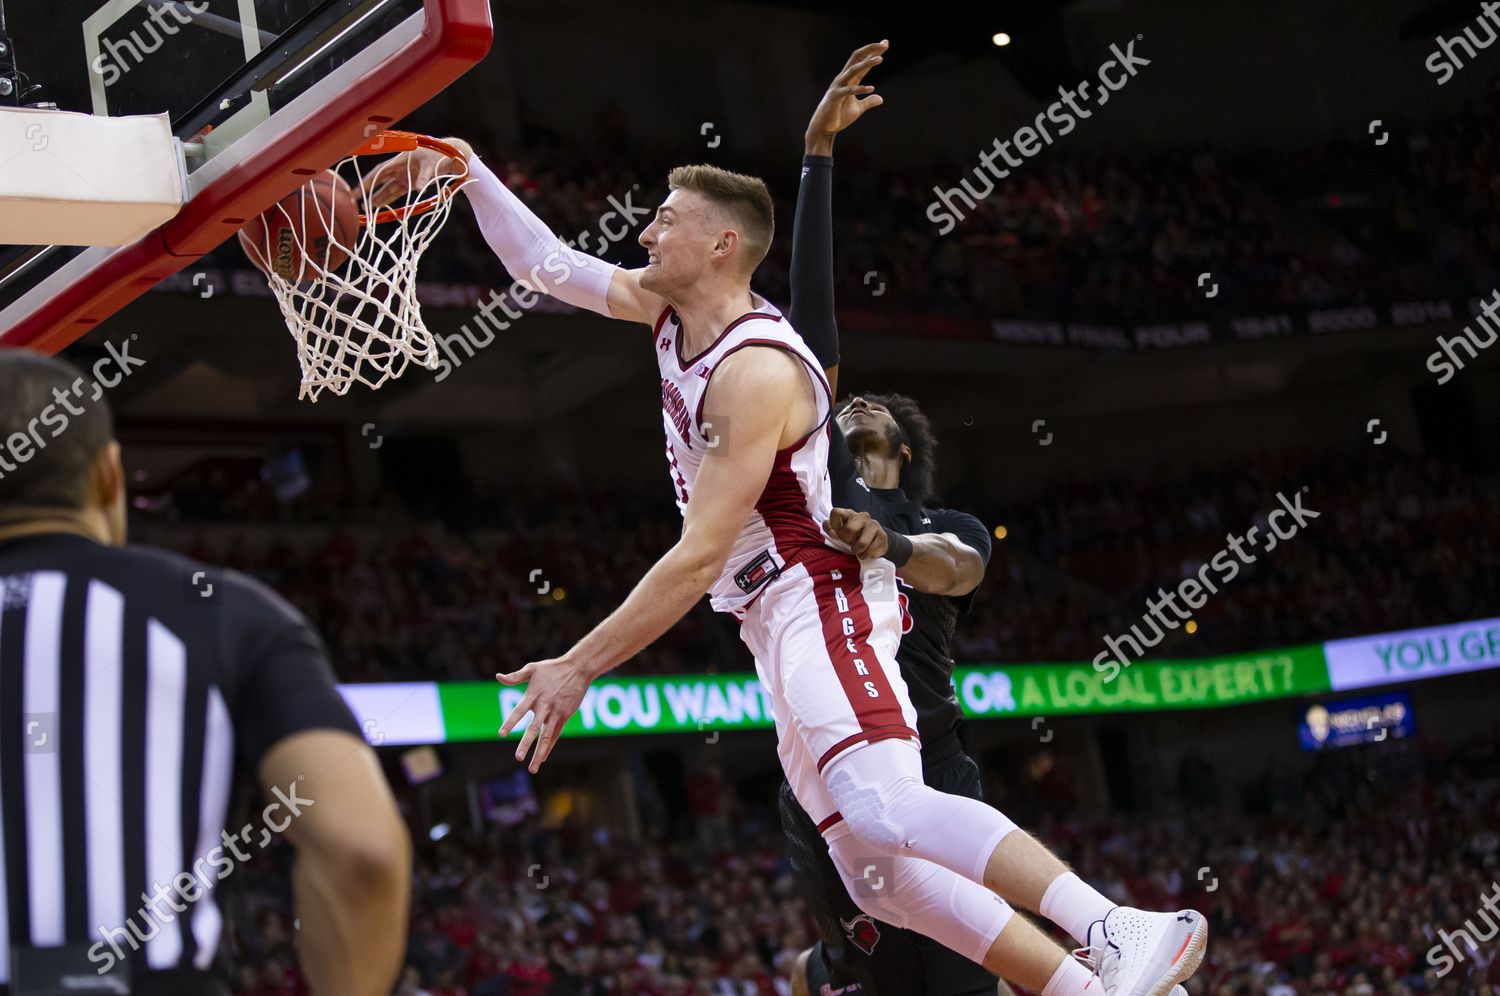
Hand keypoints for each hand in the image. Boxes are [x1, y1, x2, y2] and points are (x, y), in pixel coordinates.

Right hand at [366, 136, 472, 209]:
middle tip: (356, 200)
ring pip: (388, 187)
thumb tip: (419, 189)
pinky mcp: (412, 180)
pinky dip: (390, 197)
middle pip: (380, 180)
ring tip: (369, 207)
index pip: (380, 172)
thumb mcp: (432, 165)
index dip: (368, 181)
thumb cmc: (440, 155)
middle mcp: (400, 167)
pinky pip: (398, 190)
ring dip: (379, 196)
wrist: (453, 154)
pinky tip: (382, 205)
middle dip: (368, 190)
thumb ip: (424, 177)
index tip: (358, 190)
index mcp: (400, 160)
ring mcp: (405, 174)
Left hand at [497, 654, 591, 772]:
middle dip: (526, 743)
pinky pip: (555, 734)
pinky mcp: (564, 716)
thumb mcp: (533, 669)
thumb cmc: (552, 668)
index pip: (519, 711)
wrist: (578, 669)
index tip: (501, 734)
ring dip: (539, 753)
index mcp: (534, 695)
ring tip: (532, 768)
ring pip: (546, 736)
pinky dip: (549, 747)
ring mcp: (555, 712)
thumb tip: (498, 677)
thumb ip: (515, 677)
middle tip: (518, 757)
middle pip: (534, 727)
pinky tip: (542, 758)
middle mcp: (544, 706)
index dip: (510, 722)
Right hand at [806, 40, 887, 155]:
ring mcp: (837, 87)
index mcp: (848, 79)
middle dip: (870, 50)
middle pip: (856, 58)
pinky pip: (848, 90)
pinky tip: (871, 88)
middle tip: (883, 44)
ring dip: (867, 63)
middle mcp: (842, 79)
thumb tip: (880, 98)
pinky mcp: (834, 97)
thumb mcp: (857, 109)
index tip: (885, 43)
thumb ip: (868, 102)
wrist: (823, 129)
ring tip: (880, 59)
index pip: (862, 61)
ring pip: (853, 70)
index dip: (873, 52)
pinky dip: (860, 89)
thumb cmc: (838, 117)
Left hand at [824, 507, 888, 558]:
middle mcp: (862, 516)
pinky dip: (866, 555)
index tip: (836, 534)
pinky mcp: (883, 536)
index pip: (836, 512)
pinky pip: (870, 551)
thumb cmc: (852, 536)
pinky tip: (866, 552)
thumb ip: (830, 529)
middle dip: (847, 541)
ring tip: (858, 550)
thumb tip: (832, 532)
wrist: (875, 542)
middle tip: (849, 543)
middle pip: (849, 529)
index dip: (833, 525)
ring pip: (861, 543)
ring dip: (857, 551)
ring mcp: (874, 525)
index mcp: (849, 513)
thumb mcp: (839, 532)